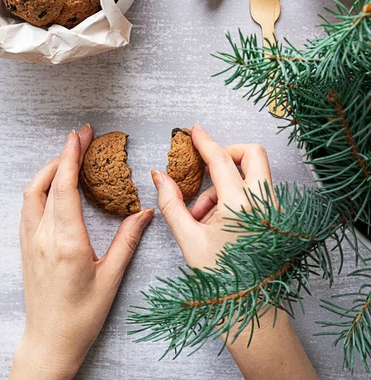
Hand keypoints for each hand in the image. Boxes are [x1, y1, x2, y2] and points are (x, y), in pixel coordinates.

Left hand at [11, 125, 153, 379]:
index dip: (71, 157)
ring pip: (32, 192)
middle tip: (81, 136)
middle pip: (46, 183)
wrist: (49, 342)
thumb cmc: (81, 316)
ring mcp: (30, 241)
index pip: (64, 187)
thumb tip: (146, 212)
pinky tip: (55, 185)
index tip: (79, 136)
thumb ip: (127, 241)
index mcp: (67, 243)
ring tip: (69, 156)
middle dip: (62, 154)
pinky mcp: (26, 247)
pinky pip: (29, 206)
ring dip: (49, 168)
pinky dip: (41, 186)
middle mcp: (43, 237)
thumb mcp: (111, 278)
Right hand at [152, 125, 317, 379]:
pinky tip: (219, 221)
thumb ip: (171, 203)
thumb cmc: (220, 278)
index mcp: (241, 206)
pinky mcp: (279, 217)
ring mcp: (276, 209)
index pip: (221, 160)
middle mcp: (264, 202)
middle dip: (228, 153)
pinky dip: (237, 194)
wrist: (251, 307)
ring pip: (254, 172)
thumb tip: (158, 175)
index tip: (194, 130)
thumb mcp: (189, 240)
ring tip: (203, 215)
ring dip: (227, 181)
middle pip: (252, 153)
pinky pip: (258, 190)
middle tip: (207, 166)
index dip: (205, 141)